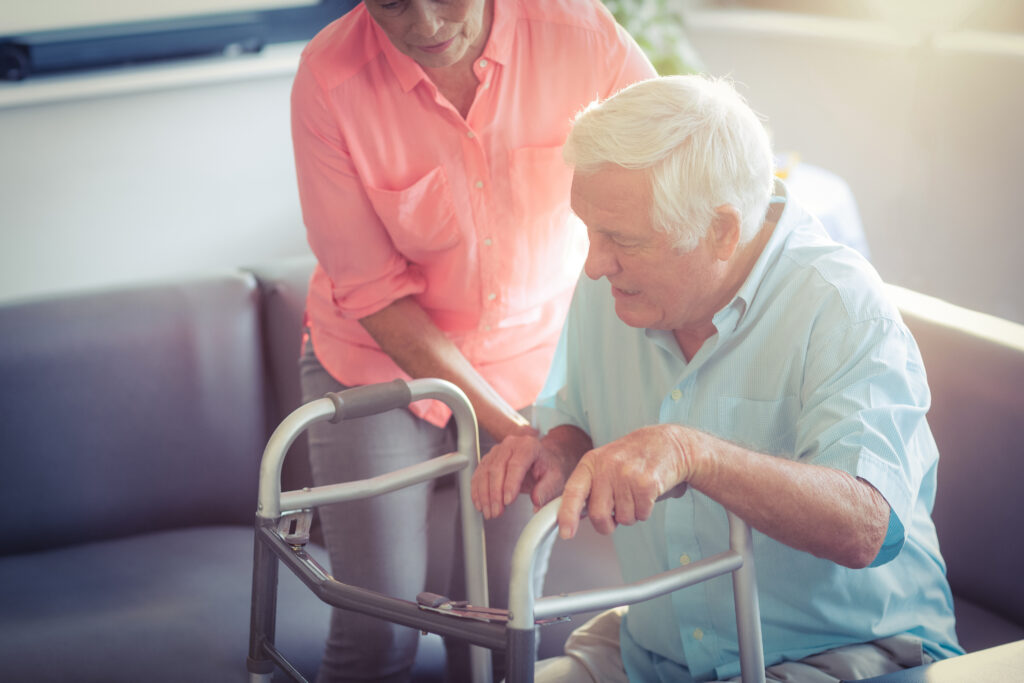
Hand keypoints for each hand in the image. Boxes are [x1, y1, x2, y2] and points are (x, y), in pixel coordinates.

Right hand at [471, 432, 574, 519]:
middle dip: (495, 494)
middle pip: (497, 468)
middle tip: (497, 512)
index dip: (510, 484)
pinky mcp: (488, 459)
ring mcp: (497, 451)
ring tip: (490, 512)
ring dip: (484, 495)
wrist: (541, 460)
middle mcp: (510, 445)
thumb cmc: (547, 468)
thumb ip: (546, 490)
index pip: (516, 465)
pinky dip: (477, 491)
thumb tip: (536, 502)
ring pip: (485, 472)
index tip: (508, 501)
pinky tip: (480, 504)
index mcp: (528, 446)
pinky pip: (478, 475)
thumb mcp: (555, 479)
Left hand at [557, 425, 692, 538]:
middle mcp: (607, 467)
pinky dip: (645, 511)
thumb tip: (574, 516)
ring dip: (630, 514)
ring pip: (623, 518)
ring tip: (635, 494)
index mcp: (591, 462)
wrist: (668, 443)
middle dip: (607, 524)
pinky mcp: (647, 484)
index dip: (567, 515)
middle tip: (615, 515)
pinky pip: (641, 515)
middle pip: (598, 515)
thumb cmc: (633, 458)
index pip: (573, 492)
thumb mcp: (605, 464)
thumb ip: (590, 487)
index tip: (566, 533)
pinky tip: (647, 494)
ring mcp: (627, 475)